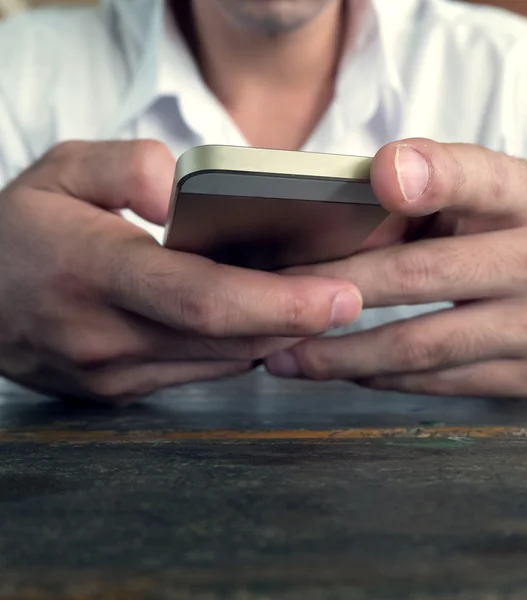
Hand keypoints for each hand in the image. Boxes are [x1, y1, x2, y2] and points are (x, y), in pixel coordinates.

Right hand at [0, 141, 361, 403]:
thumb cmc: (19, 230)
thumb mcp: (60, 170)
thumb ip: (125, 167)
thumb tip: (181, 195)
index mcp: (92, 273)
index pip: (202, 299)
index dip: (278, 302)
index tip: (339, 295)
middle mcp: (106, 336)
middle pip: (225, 340)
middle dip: (296, 323)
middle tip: (350, 300)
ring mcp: (114, 373)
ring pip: (218, 363)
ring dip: (273, 337)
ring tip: (315, 306)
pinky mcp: (120, 391)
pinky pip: (198, 373)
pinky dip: (238, 349)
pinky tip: (262, 323)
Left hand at [265, 139, 526, 396]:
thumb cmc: (482, 234)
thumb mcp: (456, 202)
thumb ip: (400, 209)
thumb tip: (317, 244)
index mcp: (525, 196)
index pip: (476, 178)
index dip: (430, 174)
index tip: (381, 175)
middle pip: (419, 275)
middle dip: (335, 288)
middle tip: (277, 295)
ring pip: (419, 346)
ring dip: (340, 354)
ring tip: (285, 354)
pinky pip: (434, 382)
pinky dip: (376, 376)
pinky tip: (341, 368)